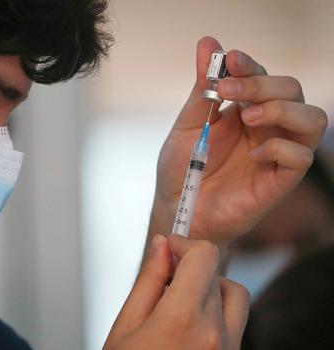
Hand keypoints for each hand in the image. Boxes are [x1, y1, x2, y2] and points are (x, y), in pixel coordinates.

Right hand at [105, 235, 248, 349]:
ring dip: (211, 288)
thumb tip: (162, 246)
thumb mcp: (126, 326)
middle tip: (165, 278)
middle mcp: (216, 334)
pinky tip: (188, 327)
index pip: (204, 256)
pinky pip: (234, 323)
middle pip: (216, 273)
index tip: (170, 248)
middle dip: (191, 268)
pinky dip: (215, 312)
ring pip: (234, 296)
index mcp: (183, 319)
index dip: (185, 244)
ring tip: (180, 302)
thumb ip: (148, 281)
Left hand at [150, 36, 327, 247]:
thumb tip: (208, 43)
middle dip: (263, 84)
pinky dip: (280, 148)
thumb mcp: (188, 124)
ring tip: (247, 117)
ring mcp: (276, 153)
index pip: (262, 76)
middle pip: (292, 90)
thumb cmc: (181, 167)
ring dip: (282, 110)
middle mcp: (266, 127)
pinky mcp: (279, 181)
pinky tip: (253, 154)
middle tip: (229, 91)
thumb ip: (203, 88)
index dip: (251, 64)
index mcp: (245, 109)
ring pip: (312, 119)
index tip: (230, 59)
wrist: (176, 208)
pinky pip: (300, 157)